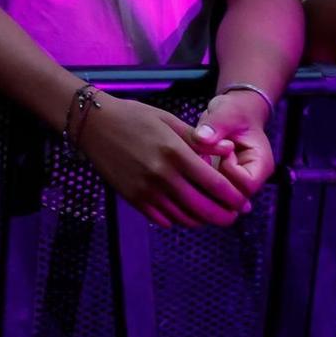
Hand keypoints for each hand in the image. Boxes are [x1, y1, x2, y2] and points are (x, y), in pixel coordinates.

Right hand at [73, 95, 251, 228]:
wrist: (93, 124)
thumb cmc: (133, 117)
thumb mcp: (169, 121)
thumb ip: (200, 141)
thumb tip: (229, 152)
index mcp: (175, 153)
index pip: (215, 185)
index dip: (233, 198)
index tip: (242, 202)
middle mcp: (162, 176)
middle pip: (203, 209)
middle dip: (223, 216)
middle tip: (231, 215)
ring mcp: (146, 190)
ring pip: (184, 218)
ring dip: (201, 220)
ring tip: (209, 213)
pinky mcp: (133, 199)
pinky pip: (163, 220)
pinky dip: (177, 219)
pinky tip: (182, 210)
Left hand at [193, 90, 276, 198]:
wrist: (232, 113)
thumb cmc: (234, 112)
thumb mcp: (226, 112)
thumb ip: (216, 124)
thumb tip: (202, 138)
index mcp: (261, 165)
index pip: (246, 185)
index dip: (229, 170)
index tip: (221, 149)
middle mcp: (251, 179)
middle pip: (233, 197)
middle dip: (214, 179)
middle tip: (204, 156)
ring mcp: (237, 183)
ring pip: (219, 198)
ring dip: (205, 182)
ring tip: (199, 158)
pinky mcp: (223, 182)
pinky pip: (210, 192)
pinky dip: (199, 181)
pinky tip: (194, 164)